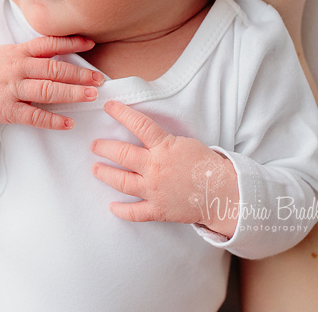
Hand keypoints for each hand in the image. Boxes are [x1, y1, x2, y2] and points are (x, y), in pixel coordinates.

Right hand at [0, 36, 103, 138]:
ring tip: (91, 95)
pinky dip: (53, 120)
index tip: (91, 44)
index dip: (71, 43)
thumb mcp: (8, 53)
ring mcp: (12, 90)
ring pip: (47, 91)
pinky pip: (34, 116)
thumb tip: (66, 48)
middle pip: (53, 69)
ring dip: (72, 93)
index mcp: (18, 52)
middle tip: (100, 79)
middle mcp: (17, 68)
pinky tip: (69, 122)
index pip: (48, 44)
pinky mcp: (7, 111)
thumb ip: (33, 52)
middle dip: (79, 74)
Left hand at [90, 101, 239, 237]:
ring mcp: (154, 190)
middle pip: (121, 154)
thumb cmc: (206, 164)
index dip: (121, 113)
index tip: (108, 106)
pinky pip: (134, 212)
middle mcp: (155, 168)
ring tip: (95, 169)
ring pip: (121, 181)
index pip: (138, 125)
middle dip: (103, 148)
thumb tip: (144, 136)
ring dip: (105, 174)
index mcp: (164, 147)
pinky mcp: (158, 209)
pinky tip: (111, 207)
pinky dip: (121, 211)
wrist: (223, 192)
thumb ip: (162, 142)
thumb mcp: (185, 143)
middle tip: (94, 145)